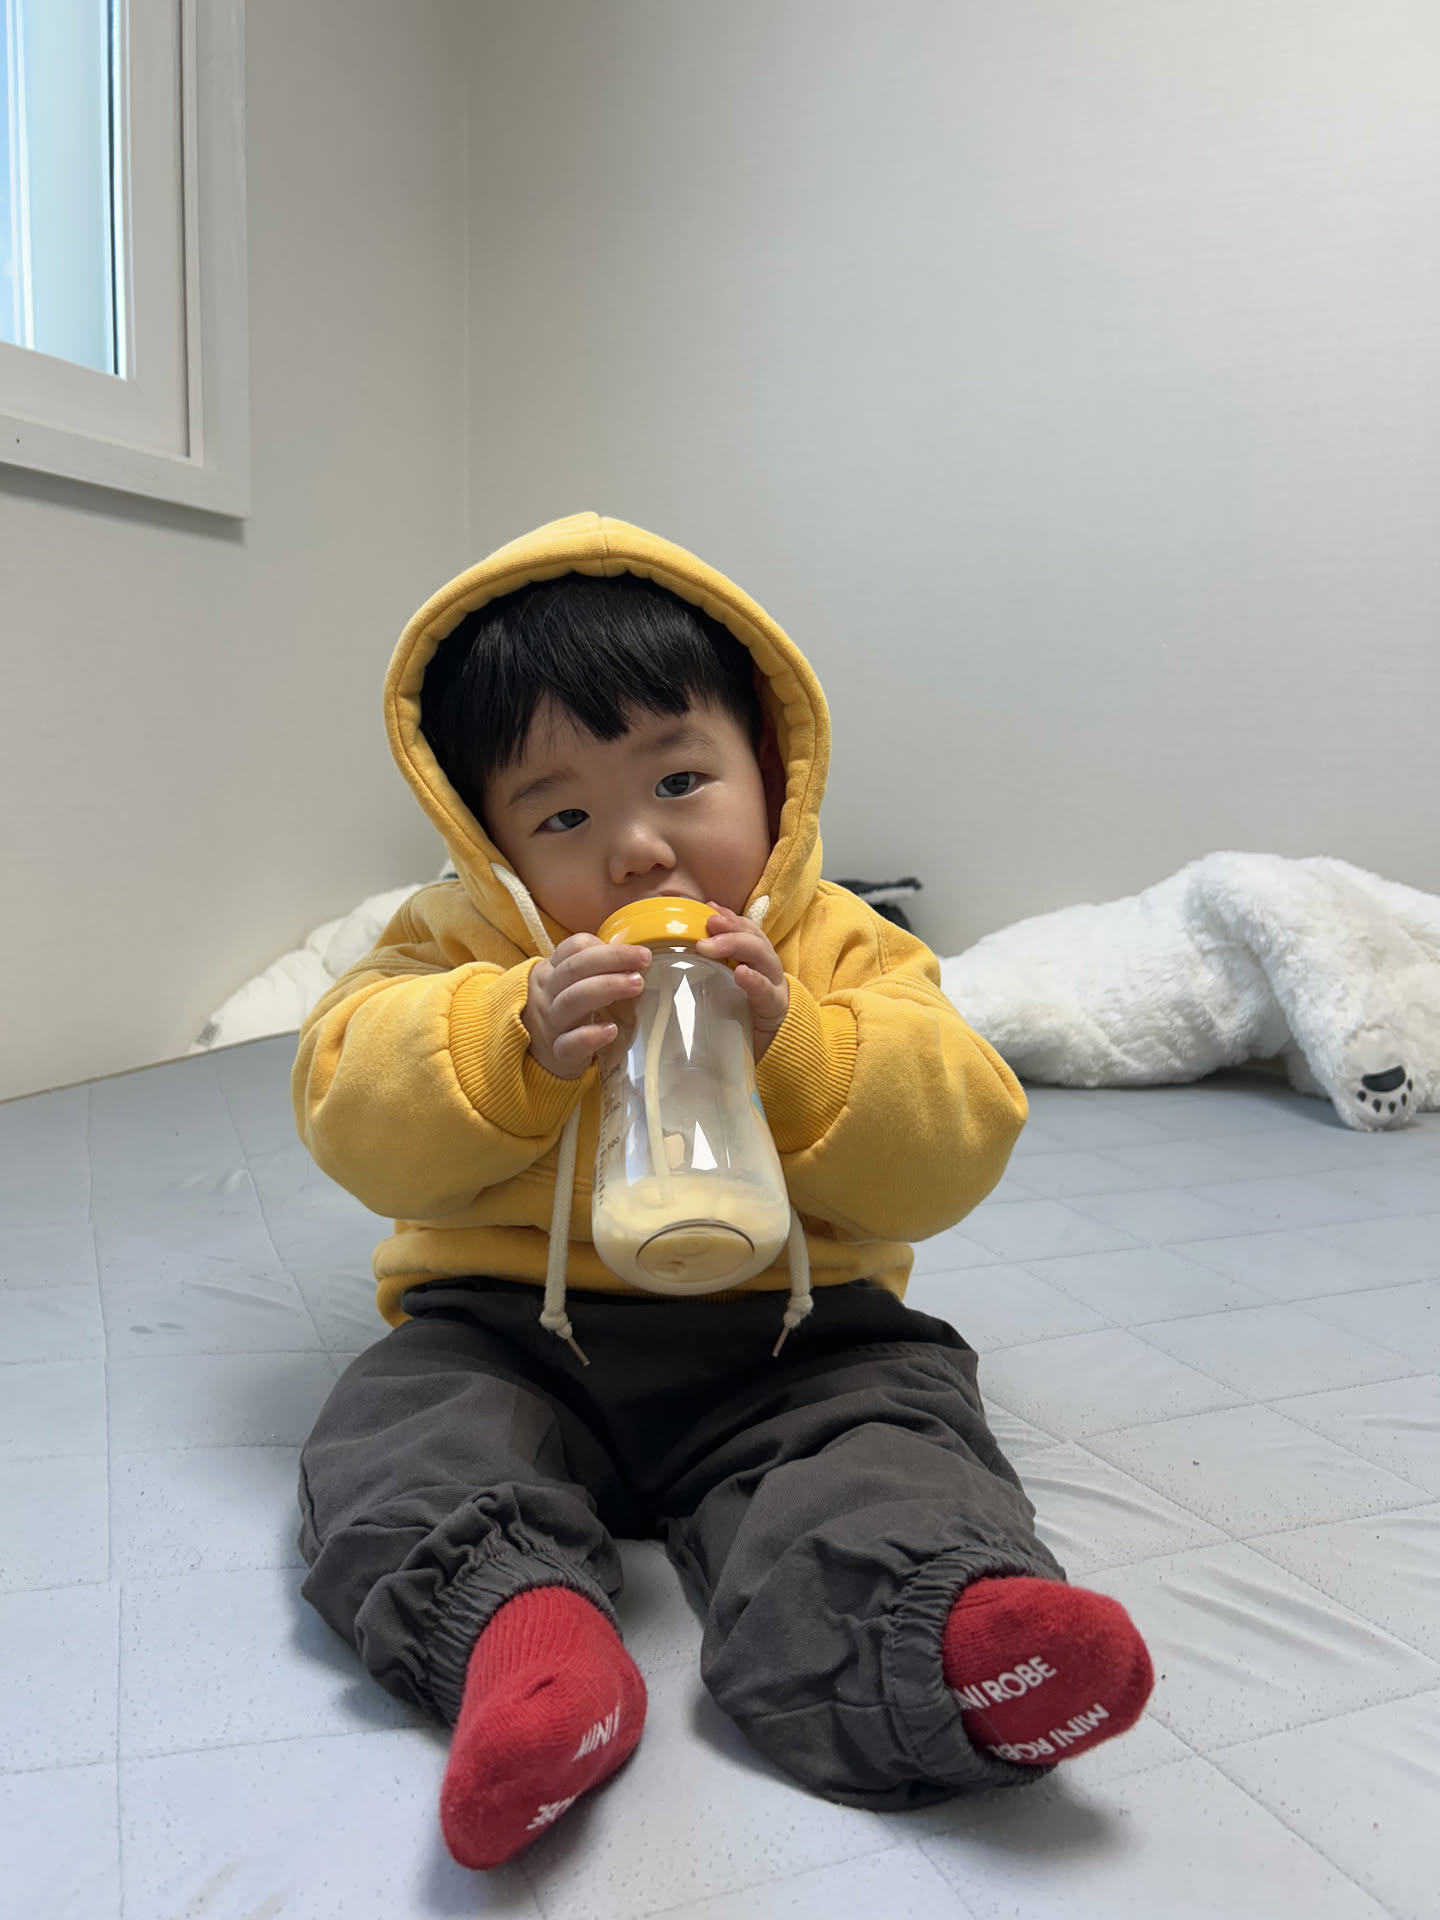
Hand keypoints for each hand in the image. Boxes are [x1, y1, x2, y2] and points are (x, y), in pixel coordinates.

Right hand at [523, 933, 650, 1078]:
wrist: (534, 1053)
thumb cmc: (562, 1011)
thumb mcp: (568, 983)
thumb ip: (593, 968)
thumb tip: (636, 957)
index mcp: (552, 971)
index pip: (574, 948)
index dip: (606, 947)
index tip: (639, 953)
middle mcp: (549, 993)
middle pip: (574, 969)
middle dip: (612, 959)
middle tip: (644, 960)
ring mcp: (552, 1023)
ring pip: (571, 1001)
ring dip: (606, 987)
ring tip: (636, 985)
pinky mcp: (558, 1053)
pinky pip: (569, 1044)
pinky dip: (589, 1036)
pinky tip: (611, 1030)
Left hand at [698, 904, 789, 1059]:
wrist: (780, 1050)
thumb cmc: (747, 1016)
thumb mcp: (729, 988)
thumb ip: (715, 969)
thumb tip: (686, 947)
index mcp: (756, 960)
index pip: (746, 930)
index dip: (729, 916)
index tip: (708, 908)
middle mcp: (767, 968)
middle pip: (754, 938)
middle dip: (730, 927)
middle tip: (706, 924)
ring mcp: (774, 986)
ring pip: (762, 956)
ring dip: (736, 945)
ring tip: (710, 946)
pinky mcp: (775, 1009)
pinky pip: (766, 992)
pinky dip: (754, 981)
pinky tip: (741, 973)